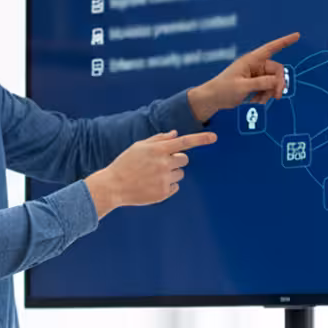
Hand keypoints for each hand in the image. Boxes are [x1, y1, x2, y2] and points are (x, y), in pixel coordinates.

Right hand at [85, 129, 217, 216]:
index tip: (214, 138)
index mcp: (157, 150)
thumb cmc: (125, 163)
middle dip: (177, 160)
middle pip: (184, 159)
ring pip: (180, 174)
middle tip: (161, 163)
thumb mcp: (139, 147)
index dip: (201, 139)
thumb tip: (174, 134)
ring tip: (153, 175)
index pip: (184, 142)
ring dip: (172, 173)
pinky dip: (168, 185)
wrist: (114, 186)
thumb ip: (158, 139)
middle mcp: (163, 164)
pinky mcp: (163, 193)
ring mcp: (164, 179)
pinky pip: (175, 186)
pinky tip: (152, 184)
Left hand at [188, 32, 300, 121]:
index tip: (297, 35)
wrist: (213, 100)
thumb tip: (278, 81)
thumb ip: (261, 83)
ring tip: (258, 100)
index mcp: (251, 60)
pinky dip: (264, 95)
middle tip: (276, 96)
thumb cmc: (223, 90)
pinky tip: (255, 101)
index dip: (284, 41)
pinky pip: (268, 88)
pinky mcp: (255, 84)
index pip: (270, 48)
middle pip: (277, 71)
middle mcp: (255, 65)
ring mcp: (256, 75)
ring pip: (273, 82)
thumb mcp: (243, 87)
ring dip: (269, 92)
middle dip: (278, 84)